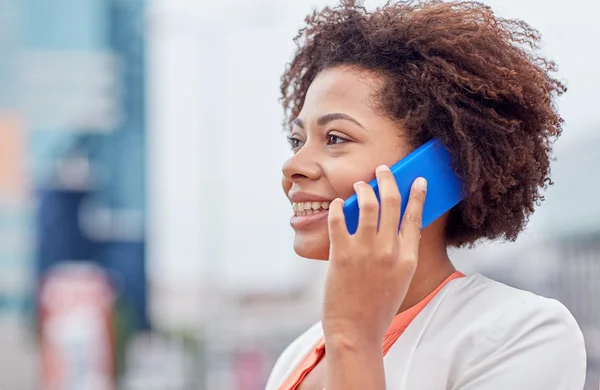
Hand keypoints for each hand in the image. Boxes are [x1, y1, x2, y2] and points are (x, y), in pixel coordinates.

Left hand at [322, 165, 426, 344]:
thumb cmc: (377, 307)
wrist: (356, 332)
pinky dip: (338, 207)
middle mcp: (389, 251)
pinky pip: (339, 219)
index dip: (417, 194)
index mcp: (407, 258)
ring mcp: (365, 251)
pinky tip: (338, 204)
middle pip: (393, 202)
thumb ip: (399, 253)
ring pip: (368, 205)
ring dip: (364, 189)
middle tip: (382, 170)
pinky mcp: (342, 254)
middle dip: (388, 180)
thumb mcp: (399, 279)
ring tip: (359, 185)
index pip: (416, 216)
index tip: (417, 180)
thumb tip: (390, 225)